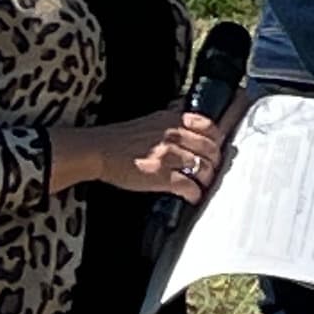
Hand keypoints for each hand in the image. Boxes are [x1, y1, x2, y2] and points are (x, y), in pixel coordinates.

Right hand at [52, 103, 225, 196]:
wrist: (97, 151)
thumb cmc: (121, 137)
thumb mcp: (151, 119)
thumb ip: (172, 119)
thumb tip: (189, 117)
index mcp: (173, 120)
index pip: (209, 127)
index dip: (216, 141)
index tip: (215, 150)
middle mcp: (174, 136)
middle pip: (210, 149)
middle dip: (215, 162)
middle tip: (211, 169)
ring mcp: (168, 156)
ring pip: (203, 168)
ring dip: (207, 179)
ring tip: (202, 184)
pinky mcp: (161, 176)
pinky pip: (189, 186)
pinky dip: (194, 193)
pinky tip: (193, 196)